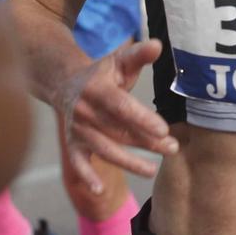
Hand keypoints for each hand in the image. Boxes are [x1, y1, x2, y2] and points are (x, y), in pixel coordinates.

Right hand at [55, 39, 177, 192]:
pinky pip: (78, 162)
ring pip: (105, 148)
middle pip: (118, 130)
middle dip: (146, 141)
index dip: (141, 118)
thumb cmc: (101, 74)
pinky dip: (86, 176)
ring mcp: (78, 129)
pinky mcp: (73, 143)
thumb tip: (159, 45)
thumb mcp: (118, 61)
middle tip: (172, 148)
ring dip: (128, 161)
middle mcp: (84, 110)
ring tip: (152, 170)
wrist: (63, 83)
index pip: (121, 106)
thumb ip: (139, 55)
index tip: (163, 129)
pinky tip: (99, 190)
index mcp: (97, 89)